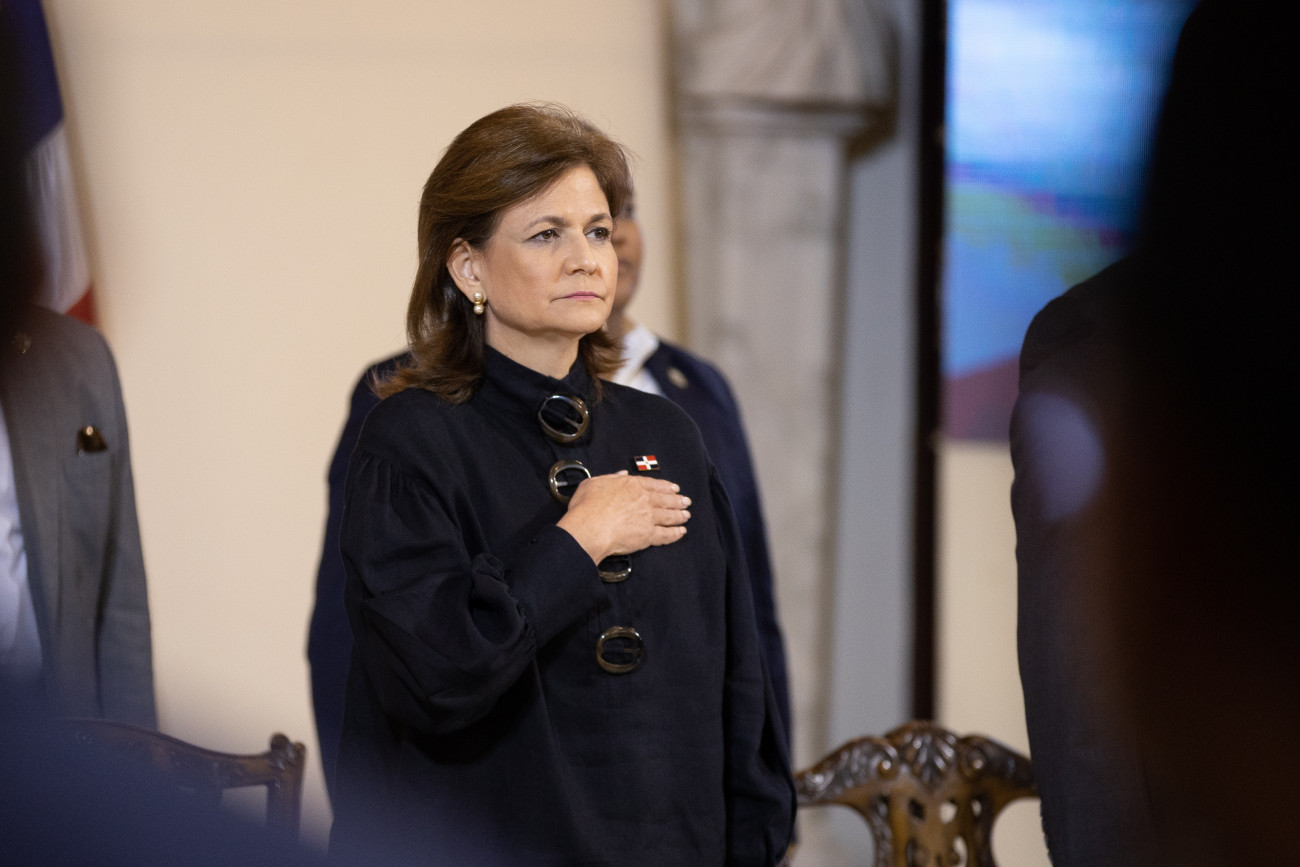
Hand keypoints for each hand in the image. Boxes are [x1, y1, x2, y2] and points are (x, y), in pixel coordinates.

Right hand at [556, 471, 690, 563]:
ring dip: (679, 516)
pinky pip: (666, 535)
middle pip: (665, 499)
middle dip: (677, 500)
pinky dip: (675, 534)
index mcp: (631, 485)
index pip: (653, 484)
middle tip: (686, 501)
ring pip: (669, 516)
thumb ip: (610, 478)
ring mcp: (648, 517)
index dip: (666, 487)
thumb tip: (621, 474)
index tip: (674, 489)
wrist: (589, 528)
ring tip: (686, 516)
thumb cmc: (587, 507)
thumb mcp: (594, 483)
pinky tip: (681, 532)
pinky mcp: (648, 535)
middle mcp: (643, 499)